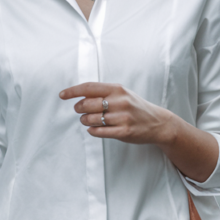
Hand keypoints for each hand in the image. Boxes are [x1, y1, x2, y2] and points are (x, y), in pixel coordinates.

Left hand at [59, 82, 173, 144]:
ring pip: (91, 119)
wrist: (158, 123)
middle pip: (86, 104)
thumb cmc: (135, 107)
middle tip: (80, 111)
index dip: (72, 91)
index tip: (62, 95)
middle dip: (79, 109)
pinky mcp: (124, 132)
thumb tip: (79, 96)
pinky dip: (92, 131)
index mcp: (117, 89)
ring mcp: (122, 117)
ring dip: (85, 121)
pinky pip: (99, 132)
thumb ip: (104, 93)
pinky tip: (94, 129)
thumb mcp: (122, 94)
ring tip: (88, 120)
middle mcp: (120, 101)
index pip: (89, 88)